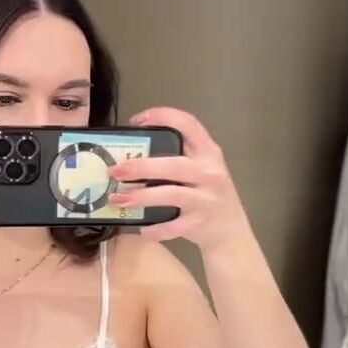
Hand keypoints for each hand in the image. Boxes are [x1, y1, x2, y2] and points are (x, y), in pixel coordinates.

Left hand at [107, 107, 251, 250]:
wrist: (232, 230)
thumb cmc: (208, 193)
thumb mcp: (202, 168)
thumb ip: (178, 156)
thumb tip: (131, 154)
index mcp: (208, 152)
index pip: (188, 124)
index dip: (162, 116)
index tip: (136, 121)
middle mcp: (209, 172)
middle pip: (173, 165)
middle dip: (141, 167)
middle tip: (115, 170)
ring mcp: (206, 198)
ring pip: (171, 194)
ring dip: (142, 197)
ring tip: (117, 199)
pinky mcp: (199, 222)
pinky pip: (173, 226)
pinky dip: (156, 229)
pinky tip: (141, 229)